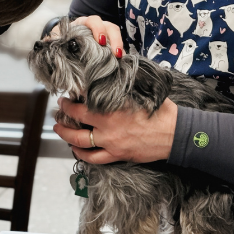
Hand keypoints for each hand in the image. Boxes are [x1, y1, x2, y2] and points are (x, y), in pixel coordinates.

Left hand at [52, 15, 122, 58]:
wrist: (62, 47)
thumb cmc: (60, 42)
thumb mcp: (55, 42)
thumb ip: (51, 43)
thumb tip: (42, 45)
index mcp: (82, 24)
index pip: (93, 21)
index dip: (98, 29)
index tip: (100, 41)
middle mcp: (95, 28)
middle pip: (109, 27)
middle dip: (113, 39)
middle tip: (115, 53)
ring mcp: (103, 36)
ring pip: (115, 36)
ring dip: (118, 46)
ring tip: (120, 59)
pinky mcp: (107, 46)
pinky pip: (116, 47)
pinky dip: (119, 54)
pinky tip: (120, 64)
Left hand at [52, 96, 178, 163]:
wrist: (174, 134)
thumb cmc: (160, 111)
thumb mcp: (141, 92)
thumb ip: (124, 87)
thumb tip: (114, 75)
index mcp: (112, 109)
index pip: (83, 103)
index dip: (71, 100)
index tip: (67, 96)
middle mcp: (107, 127)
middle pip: (76, 123)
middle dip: (64, 117)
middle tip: (59, 111)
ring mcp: (111, 143)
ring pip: (80, 142)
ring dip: (67, 136)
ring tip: (60, 130)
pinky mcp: (117, 155)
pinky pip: (94, 158)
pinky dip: (82, 154)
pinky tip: (76, 150)